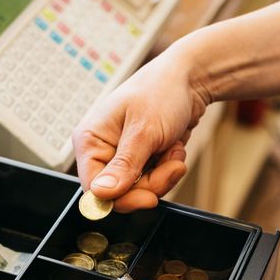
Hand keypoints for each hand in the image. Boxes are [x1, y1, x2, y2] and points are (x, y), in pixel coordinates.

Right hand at [72, 44, 211, 211]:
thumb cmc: (161, 92)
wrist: (190, 80)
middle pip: (120, 193)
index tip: (148, 198)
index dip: (120, 198)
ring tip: (172, 148)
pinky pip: (153, 181)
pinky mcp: (141, 160)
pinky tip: (173, 147)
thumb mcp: (144, 130)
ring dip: (163, 174)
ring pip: (139, 190)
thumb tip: (100, 193)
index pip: (93, 188)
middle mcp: (102, 150)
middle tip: (171, 165)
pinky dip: (168, 168)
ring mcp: (122, 156)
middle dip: (151, 183)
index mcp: (90, 140)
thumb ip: (123, 165)